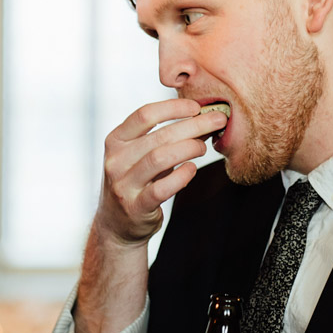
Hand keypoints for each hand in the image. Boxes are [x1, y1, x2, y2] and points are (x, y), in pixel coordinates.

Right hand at [94, 98, 226, 245]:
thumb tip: (201, 117)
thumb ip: (161, 137)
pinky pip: (162, 188)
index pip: (144, 115)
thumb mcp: (138, 155)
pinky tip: (192, 168)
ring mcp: (123, 185)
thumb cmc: (135, 181)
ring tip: (204, 147)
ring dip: (189, 148)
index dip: (173, 107)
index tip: (196, 107)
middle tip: (217, 121)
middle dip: (193, 125)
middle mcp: (115, 160)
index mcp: (115, 141)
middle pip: (159, 135)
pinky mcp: (135, 207)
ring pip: (160, 158)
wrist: (117, 225)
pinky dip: (182, 176)